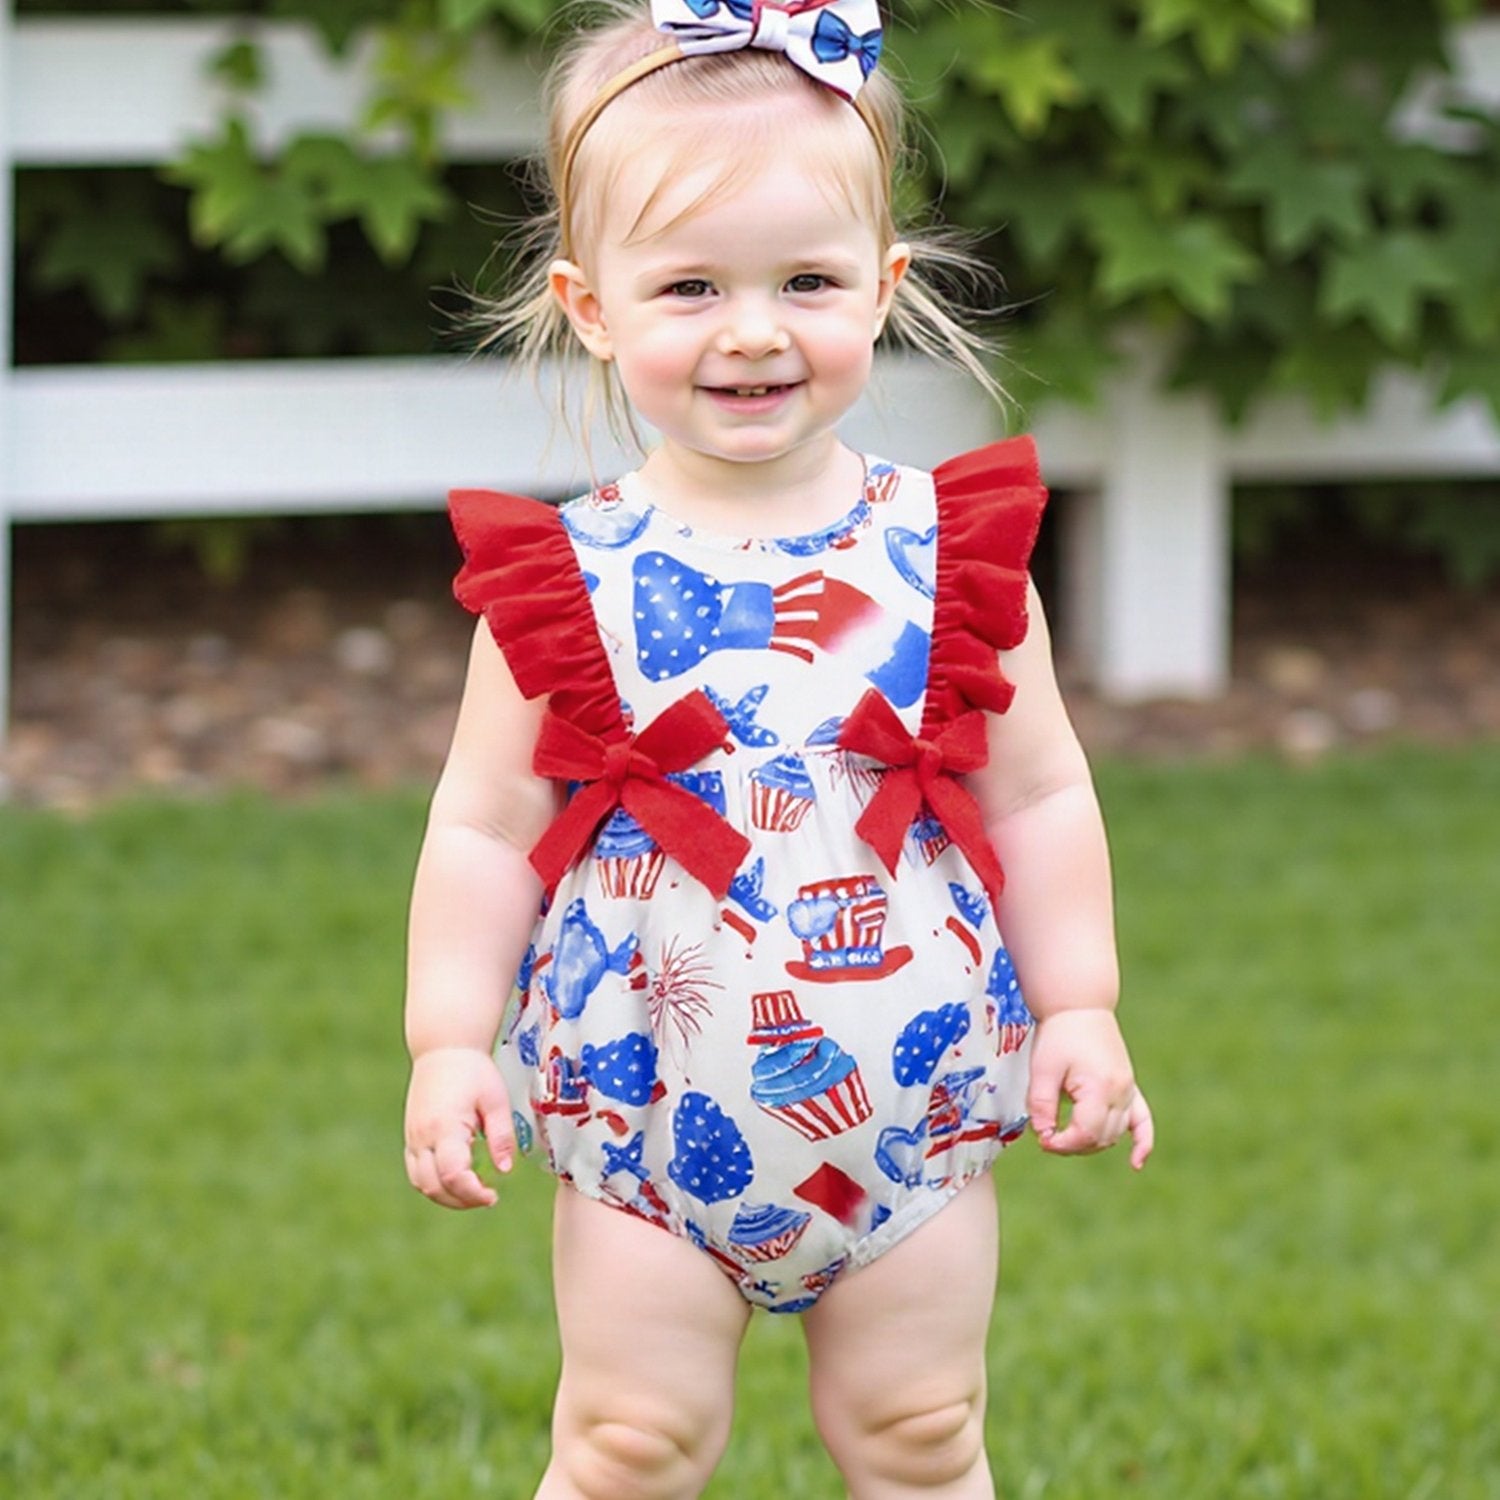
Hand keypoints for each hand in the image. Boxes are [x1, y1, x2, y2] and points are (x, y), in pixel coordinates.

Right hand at [404, 1046, 516, 1208]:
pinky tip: (457, 1180)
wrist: (443, 1048)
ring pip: (421, 1183)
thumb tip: (505, 1170)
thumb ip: (501, 1136)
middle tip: (487, 1198)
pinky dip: (434, 1184)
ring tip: (474, 1192)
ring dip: (446, 1196)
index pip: (453, 1175)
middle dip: (461, 1201)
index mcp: (445, 1126)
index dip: (473, 1193)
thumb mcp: (496, 1100)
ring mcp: (412, 1137)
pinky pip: (416, 1171)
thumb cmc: (473, 1070)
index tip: (493, 1196)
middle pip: (433, 1186)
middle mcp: (422, 1136)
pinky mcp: (411, 1136)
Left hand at [1026, 1008, 1153, 1169]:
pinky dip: (1142, 1143)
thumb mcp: (1042, 1069)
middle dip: (1072, 1145)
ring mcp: (1128, 1091)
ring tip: (1065, 1136)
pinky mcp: (1130, 1087)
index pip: (1084, 1134)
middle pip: (1100, 1138)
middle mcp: (1120, 1093)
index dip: (1061, 1144)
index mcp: (1099, 1088)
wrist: (1080, 1006)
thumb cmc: (1060, 1034)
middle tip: (1047, 1135)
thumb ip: (1040, 1105)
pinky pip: (1143, 1121)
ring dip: (1091, 1143)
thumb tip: (1043, 1135)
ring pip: (1115, 1134)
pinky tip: (1136, 1163)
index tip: (1042, 1139)